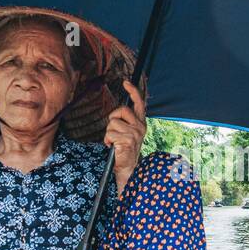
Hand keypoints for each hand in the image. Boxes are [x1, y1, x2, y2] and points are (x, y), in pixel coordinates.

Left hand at [105, 80, 146, 194]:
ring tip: (114, 142)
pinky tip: (113, 147)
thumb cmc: (125, 149)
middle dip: (113, 118)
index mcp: (141, 123)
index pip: (139, 103)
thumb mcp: (128, 132)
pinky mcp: (128, 140)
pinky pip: (110, 134)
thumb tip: (117, 112)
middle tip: (113, 130)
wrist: (128, 168)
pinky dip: (107, 141)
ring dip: (108, 133)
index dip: (133, 91)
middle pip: (121, 110)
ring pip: (112, 123)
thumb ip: (125, 121)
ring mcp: (135, 133)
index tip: (126, 82)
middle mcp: (140, 126)